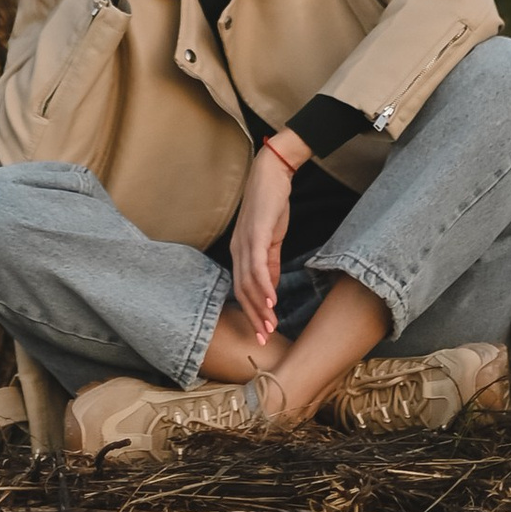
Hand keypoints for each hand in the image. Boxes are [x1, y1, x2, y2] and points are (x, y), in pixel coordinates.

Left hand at [230, 137, 299, 342]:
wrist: (273, 174)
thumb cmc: (271, 205)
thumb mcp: (272, 239)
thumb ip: (271, 263)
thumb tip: (271, 288)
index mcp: (240, 252)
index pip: (241, 289)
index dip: (251, 311)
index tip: (262, 331)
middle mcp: (238, 249)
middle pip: (242, 290)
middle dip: (253, 316)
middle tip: (264, 337)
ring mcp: (245, 242)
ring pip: (249, 282)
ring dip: (260, 306)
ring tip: (270, 324)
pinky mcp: (257, 233)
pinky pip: (258, 264)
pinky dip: (264, 284)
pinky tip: (272, 299)